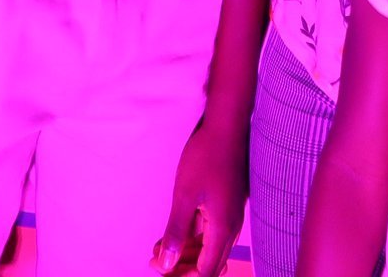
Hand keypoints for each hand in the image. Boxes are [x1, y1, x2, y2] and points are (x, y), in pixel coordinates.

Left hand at [150, 119, 245, 274]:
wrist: (227, 126)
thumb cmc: (206, 157)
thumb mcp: (184, 196)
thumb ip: (176, 232)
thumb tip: (166, 265)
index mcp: (223, 229)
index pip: (206, 272)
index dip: (182, 276)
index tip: (160, 268)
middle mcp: (231, 227)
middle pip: (210, 264)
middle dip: (183, 268)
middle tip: (156, 261)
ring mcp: (230, 215)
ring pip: (210, 248)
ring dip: (185, 252)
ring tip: (158, 248)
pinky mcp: (227, 205)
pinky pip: (211, 231)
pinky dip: (192, 237)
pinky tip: (172, 232)